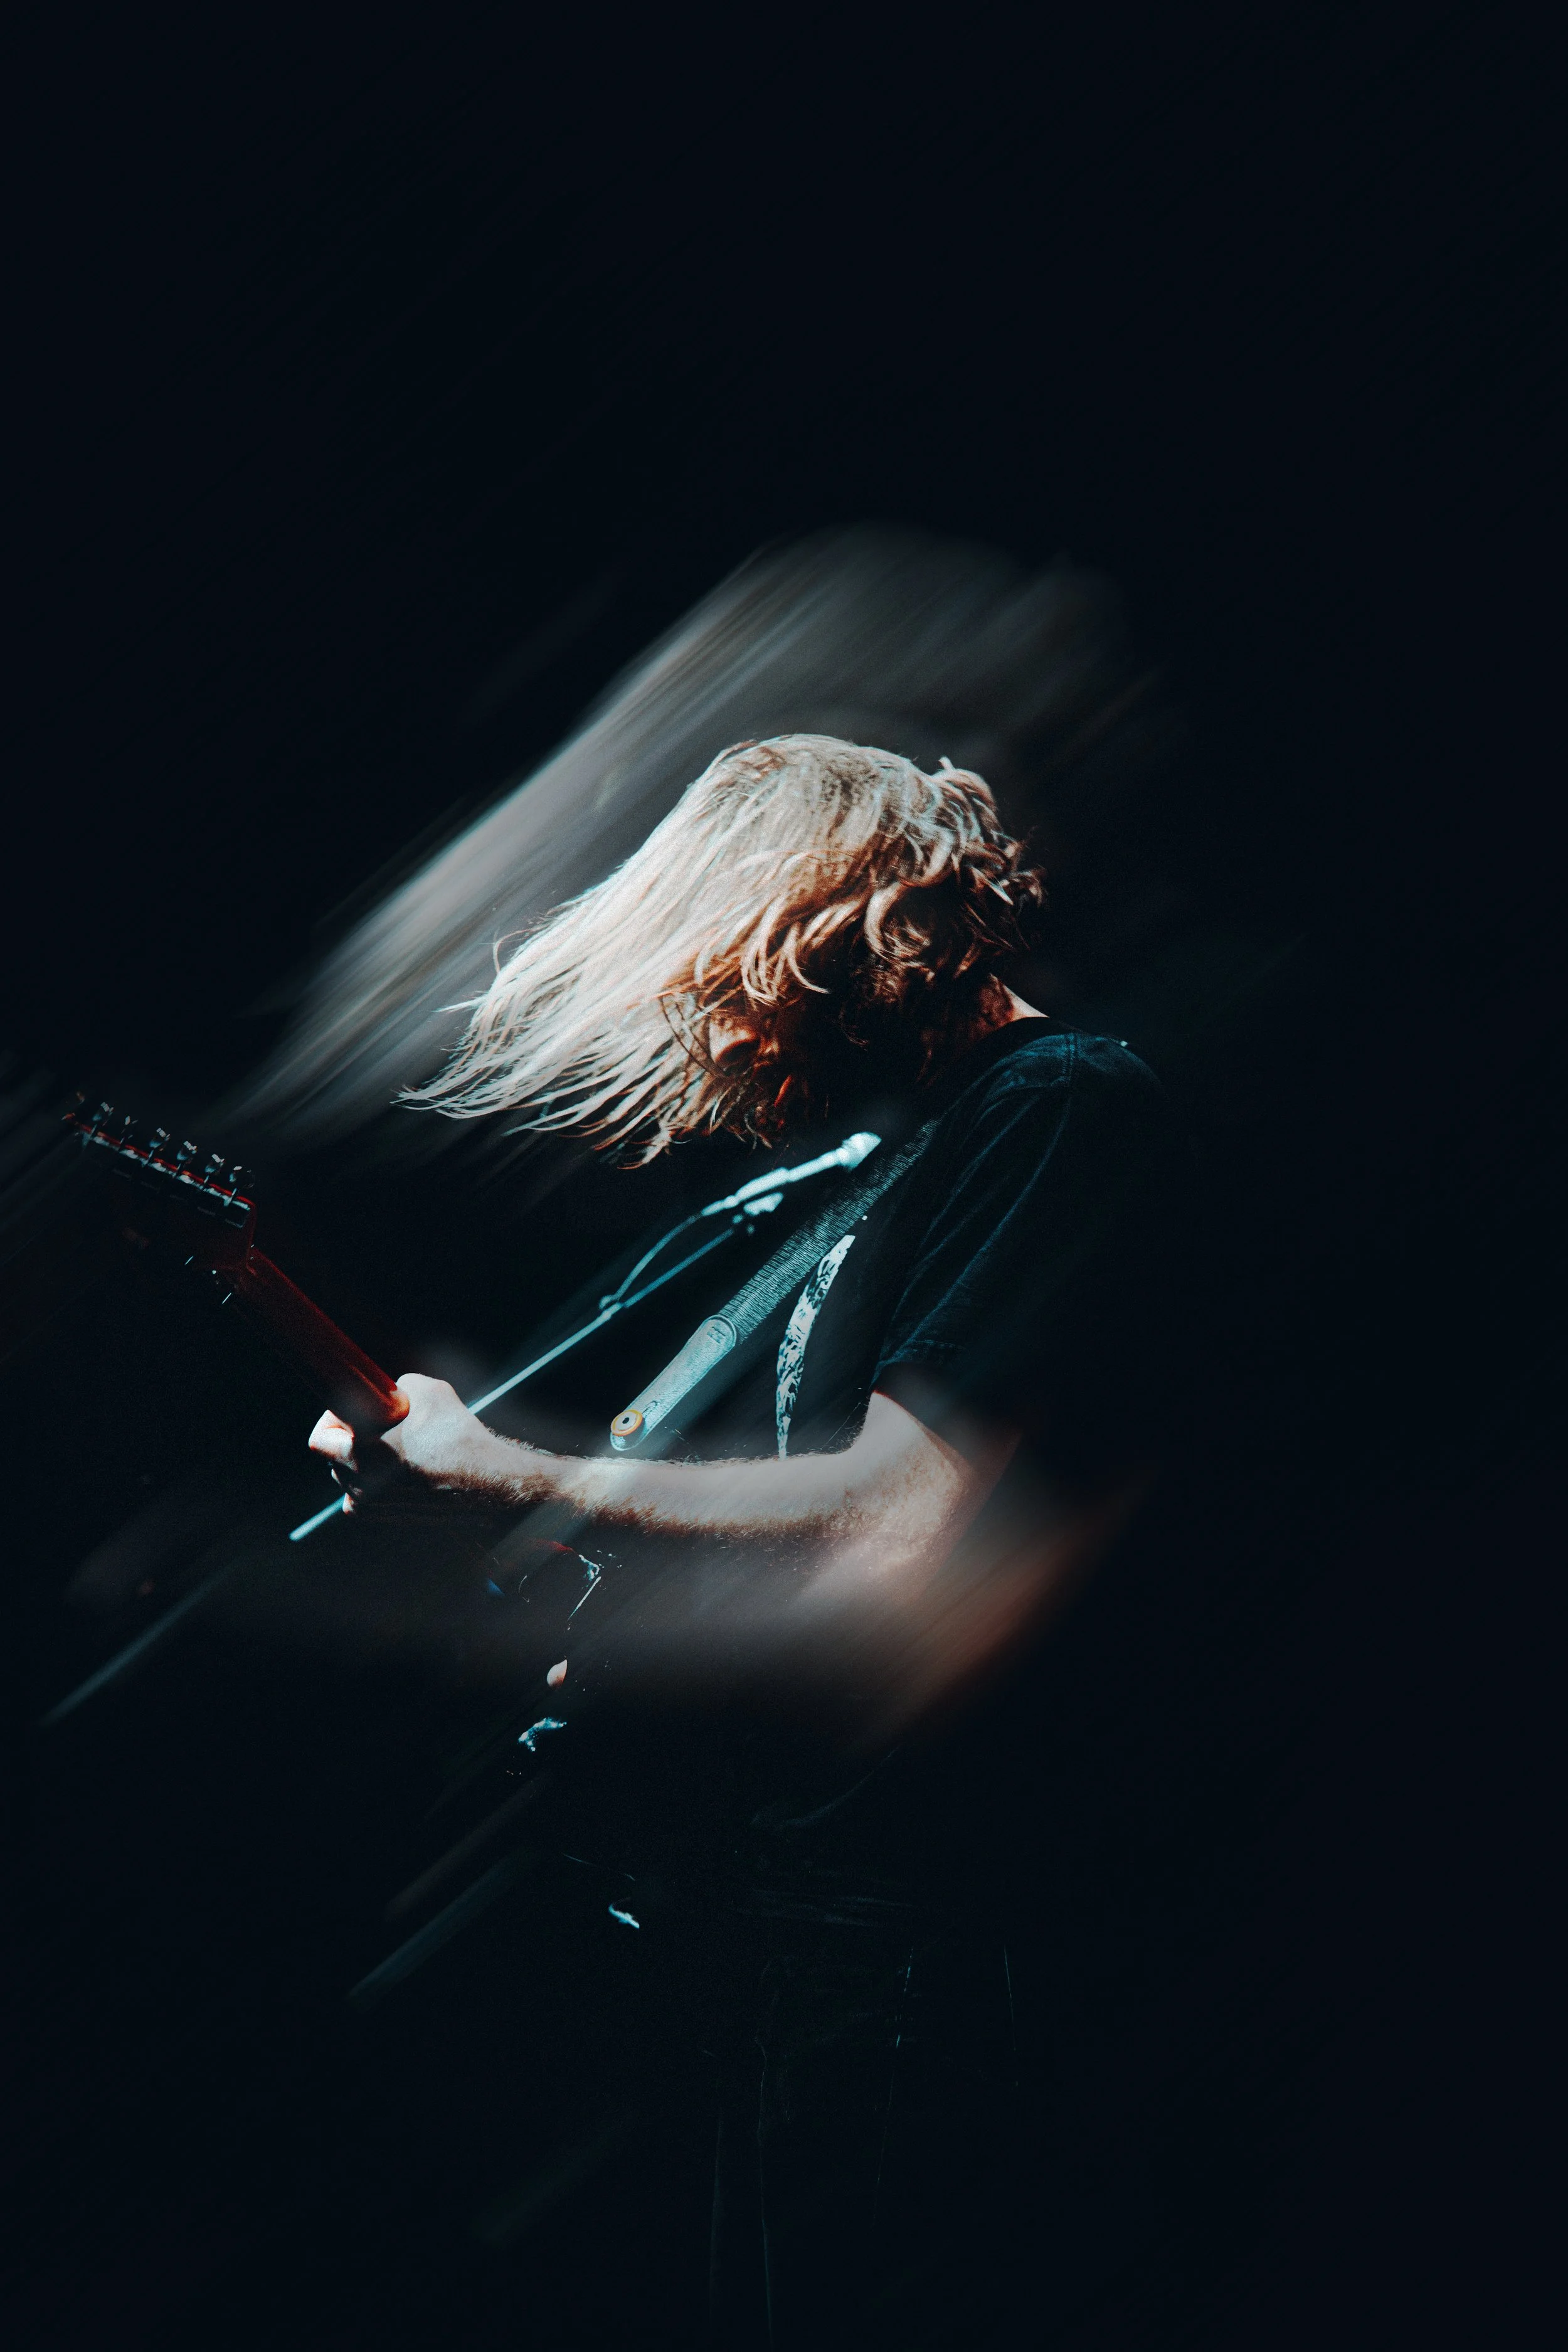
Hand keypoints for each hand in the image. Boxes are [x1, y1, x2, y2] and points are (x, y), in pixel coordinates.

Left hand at [307, 1373, 530, 1518]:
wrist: (486, 1479)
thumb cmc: (454, 1433)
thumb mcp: (423, 1389)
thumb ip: (391, 1389)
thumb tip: (385, 1397)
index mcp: (357, 1452)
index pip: (319, 1439)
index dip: (335, 1419)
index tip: (356, 1412)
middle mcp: (357, 1484)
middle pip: (335, 1458)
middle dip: (353, 1439)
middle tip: (384, 1426)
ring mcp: (371, 1506)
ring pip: (352, 1477)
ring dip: (367, 1461)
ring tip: (403, 1448)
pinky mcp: (387, 1519)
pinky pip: (367, 1497)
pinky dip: (378, 1482)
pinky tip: (406, 1470)